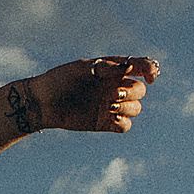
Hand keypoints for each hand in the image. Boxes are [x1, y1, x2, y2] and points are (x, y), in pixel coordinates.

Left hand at [33, 56, 158, 132]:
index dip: (151, 70)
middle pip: (140, 90)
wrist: (42, 103)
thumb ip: (104, 67)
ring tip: (109, 105)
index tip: (151, 76)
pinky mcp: (105, 123)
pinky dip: (124, 123)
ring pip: (136, 108)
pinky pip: (125, 126)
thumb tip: (128, 67)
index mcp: (112, 70)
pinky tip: (112, 118)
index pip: (140, 67)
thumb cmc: (59, 80)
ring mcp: (111, 105)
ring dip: (127, 107)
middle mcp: (114, 86)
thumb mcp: (80, 69)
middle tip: (113, 93)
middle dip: (132, 91)